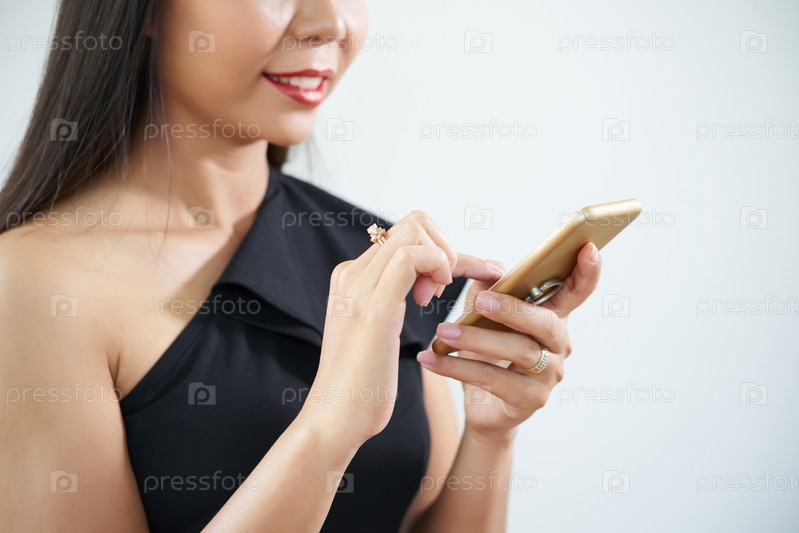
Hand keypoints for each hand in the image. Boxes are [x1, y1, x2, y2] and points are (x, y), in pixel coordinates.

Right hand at [303, 211, 503, 446]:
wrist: (334, 418)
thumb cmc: (361, 384)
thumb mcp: (375, 331)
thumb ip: (388, 301)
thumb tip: (420, 286)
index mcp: (352, 277)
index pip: (404, 236)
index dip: (437, 251)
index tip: (450, 283)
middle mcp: (353, 273)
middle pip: (413, 223)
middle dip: (446, 248)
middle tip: (444, 291)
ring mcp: (360, 286)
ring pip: (415, 232)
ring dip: (445, 258)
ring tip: (438, 298)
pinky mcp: (375, 306)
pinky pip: (414, 257)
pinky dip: (440, 266)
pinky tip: (437, 298)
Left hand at [416, 242, 601, 442]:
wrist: (482, 409)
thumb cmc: (489, 356)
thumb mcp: (485, 320)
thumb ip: (488, 292)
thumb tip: (490, 271)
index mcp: (552, 318)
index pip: (577, 292)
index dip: (586, 272)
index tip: (588, 248)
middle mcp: (559, 346)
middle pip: (546, 323)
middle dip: (513, 309)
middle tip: (480, 301)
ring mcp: (549, 375)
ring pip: (519, 351)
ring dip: (477, 339)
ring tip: (443, 332)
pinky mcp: (531, 400)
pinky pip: (494, 379)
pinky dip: (458, 367)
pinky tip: (432, 360)